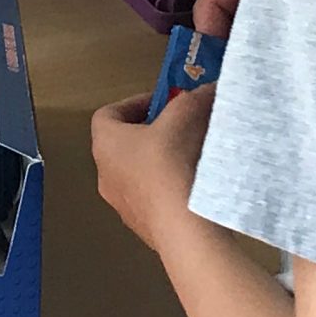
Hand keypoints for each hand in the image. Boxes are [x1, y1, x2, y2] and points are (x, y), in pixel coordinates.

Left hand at [92, 84, 214, 252]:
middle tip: (181, 127)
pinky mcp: (143, 227)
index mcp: (105, 144)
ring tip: (192, 156)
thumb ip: (195, 98)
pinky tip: (194, 187)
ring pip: (139, 175)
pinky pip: (154, 200)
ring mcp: (122, 205)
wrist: (181, 226)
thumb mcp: (185, 116)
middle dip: (153, 132)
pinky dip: (170, 189)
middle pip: (125, 145)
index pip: (108, 114)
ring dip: (161, 162)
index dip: (135, 103)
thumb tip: (210, 89)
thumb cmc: (171, 162)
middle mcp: (105, 175)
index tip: (165, 102)